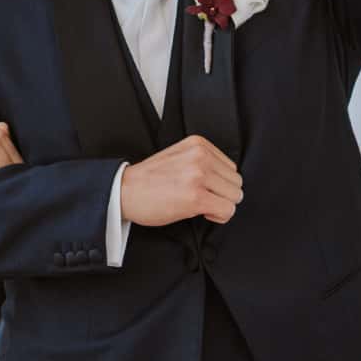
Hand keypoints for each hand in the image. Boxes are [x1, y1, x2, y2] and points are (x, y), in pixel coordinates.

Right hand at [120, 135, 241, 226]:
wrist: (124, 191)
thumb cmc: (148, 179)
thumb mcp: (178, 157)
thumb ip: (202, 161)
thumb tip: (226, 179)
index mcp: (198, 144)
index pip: (231, 167)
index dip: (219, 183)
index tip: (203, 188)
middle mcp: (201, 156)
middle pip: (236, 182)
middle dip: (222, 195)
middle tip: (202, 199)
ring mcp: (198, 176)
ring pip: (235, 196)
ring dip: (221, 205)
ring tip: (200, 204)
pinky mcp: (196, 197)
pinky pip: (227, 210)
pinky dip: (218, 215)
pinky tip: (201, 212)